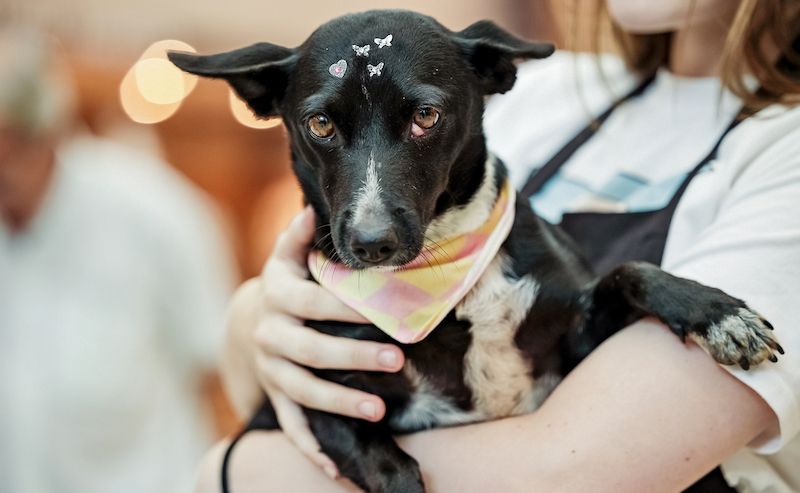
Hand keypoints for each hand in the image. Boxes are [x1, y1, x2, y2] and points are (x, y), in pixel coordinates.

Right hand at [222, 206, 404, 477]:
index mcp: (278, 298)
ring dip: (339, 402)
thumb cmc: (286, 286)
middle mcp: (272, 336)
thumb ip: (300, 237)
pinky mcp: (276, 397)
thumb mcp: (287, 258)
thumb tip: (311, 210)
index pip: (313, 302)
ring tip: (377, 410)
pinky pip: (292, 426)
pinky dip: (312, 448)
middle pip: (311, 350)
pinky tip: (337, 468)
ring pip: (302, 391)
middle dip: (354, 356)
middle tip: (396, 359)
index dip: (346, 308)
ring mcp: (272, 371)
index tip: (384, 311)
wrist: (250, 324)